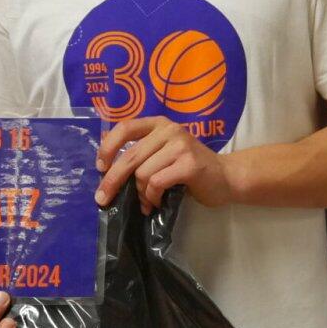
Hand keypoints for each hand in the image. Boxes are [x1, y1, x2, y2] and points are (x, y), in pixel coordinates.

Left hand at [95, 117, 231, 212]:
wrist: (226, 177)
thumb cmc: (190, 169)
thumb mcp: (163, 153)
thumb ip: (142, 153)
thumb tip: (107, 169)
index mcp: (159, 124)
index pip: (125, 127)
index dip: (107, 148)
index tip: (100, 167)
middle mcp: (169, 129)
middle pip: (129, 156)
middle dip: (112, 180)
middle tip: (103, 198)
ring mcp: (180, 145)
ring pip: (142, 173)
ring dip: (140, 194)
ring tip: (146, 202)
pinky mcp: (189, 164)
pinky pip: (157, 183)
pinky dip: (152, 197)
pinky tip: (157, 202)